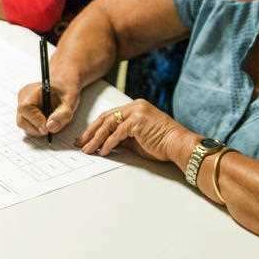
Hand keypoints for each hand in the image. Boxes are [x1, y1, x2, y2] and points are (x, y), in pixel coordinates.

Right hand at [16, 72, 80, 136]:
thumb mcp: (71, 101)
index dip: (36, 122)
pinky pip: (25, 123)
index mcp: (33, 91)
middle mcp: (23, 97)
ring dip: (36, 129)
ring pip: (23, 124)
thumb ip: (62, 114)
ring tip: (49, 123)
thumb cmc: (66, 91)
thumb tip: (50, 127)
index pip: (26, 109)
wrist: (63, 85)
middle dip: (36, 129)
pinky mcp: (22, 110)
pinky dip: (35, 126)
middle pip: (22, 120)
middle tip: (49, 130)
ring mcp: (20, 103)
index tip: (48, 130)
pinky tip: (45, 121)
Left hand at [76, 99, 197, 167]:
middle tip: (79, 144)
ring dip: (95, 139)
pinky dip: (108, 143)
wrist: (178, 145)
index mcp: (134, 107)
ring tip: (87, 150)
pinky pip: (117, 133)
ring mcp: (136, 112)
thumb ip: (121, 137)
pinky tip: (103, 152)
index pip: (109, 116)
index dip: (94, 128)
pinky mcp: (138, 121)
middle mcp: (135, 106)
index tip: (84, 139)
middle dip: (90, 133)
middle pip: (105, 119)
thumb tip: (103, 144)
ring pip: (108, 125)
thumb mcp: (136, 139)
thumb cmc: (160, 144)